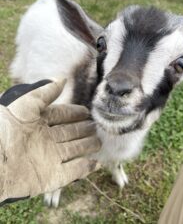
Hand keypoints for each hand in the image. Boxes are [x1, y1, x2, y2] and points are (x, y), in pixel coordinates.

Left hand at [0, 79, 100, 204]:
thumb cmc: (5, 128)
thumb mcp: (25, 103)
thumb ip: (46, 92)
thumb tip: (62, 79)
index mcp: (37, 122)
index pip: (60, 115)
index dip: (73, 113)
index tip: (86, 111)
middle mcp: (44, 139)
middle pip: (68, 133)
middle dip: (82, 129)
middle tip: (95, 126)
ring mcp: (48, 158)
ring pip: (73, 150)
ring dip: (86, 146)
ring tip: (98, 142)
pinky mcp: (51, 177)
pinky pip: (72, 172)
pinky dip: (85, 168)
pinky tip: (96, 163)